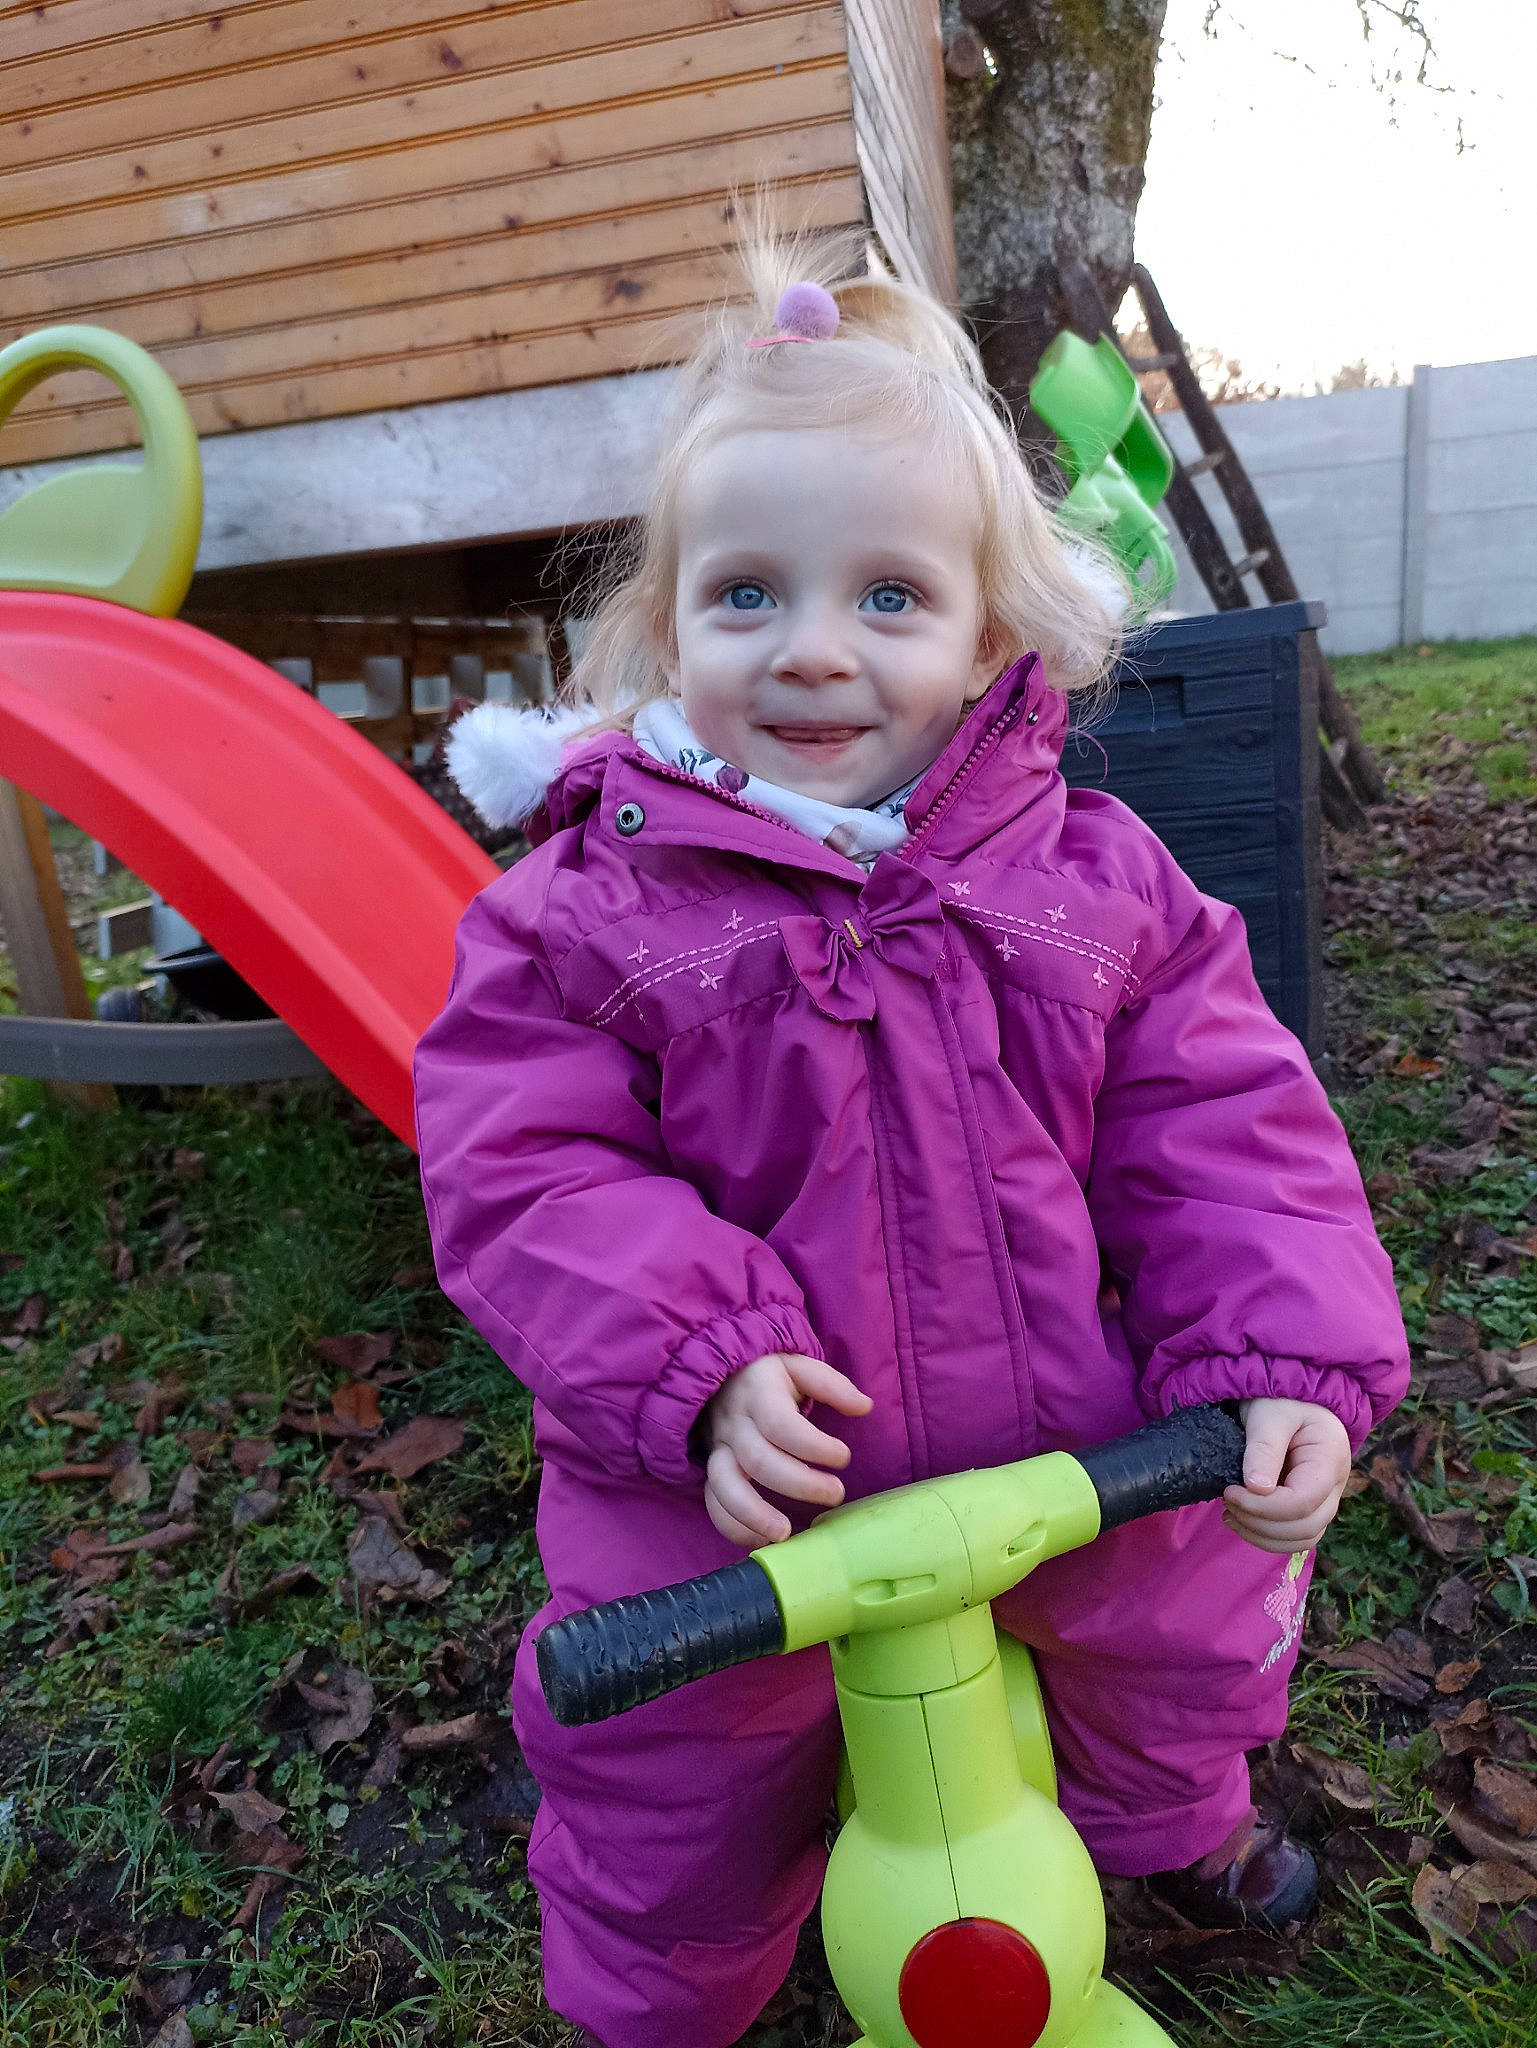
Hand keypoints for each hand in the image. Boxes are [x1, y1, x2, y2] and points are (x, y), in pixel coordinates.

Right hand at [702, 1352, 872, 1548]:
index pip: (780, 1423)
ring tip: (786, 1534)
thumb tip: (864, 1406)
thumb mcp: (799, 1365)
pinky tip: (763, 1540)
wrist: (719, 1375)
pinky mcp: (711, 1470)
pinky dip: (733, 1527)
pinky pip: (714, 1502)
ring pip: (726, 1485)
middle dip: (799, 1484)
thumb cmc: (768, 1374)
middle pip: (758, 1461)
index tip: (843, 1456)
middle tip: (836, 1495)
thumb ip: (832, 1385)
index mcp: (758, 1393)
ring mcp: (718, 1448)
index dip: (814, 1446)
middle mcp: (734, 1423)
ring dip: (754, 1514)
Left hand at [1223, 1397, 1351, 1553]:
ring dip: (1263, 1535)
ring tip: (1230, 1514)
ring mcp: (1325, 1499)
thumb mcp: (1270, 1414)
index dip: (1264, 1507)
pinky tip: (1239, 1520)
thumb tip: (1256, 1489)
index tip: (1230, 1491)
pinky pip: (1294, 1535)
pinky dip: (1266, 1536)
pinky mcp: (1308, 1506)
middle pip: (1306, 1526)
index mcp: (1330, 1459)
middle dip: (1261, 1522)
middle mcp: (1335, 1485)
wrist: (1288, 1397)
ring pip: (1302, 1538)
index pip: (1303, 1502)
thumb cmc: (1281, 1399)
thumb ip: (1264, 1448)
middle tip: (1227, 1499)